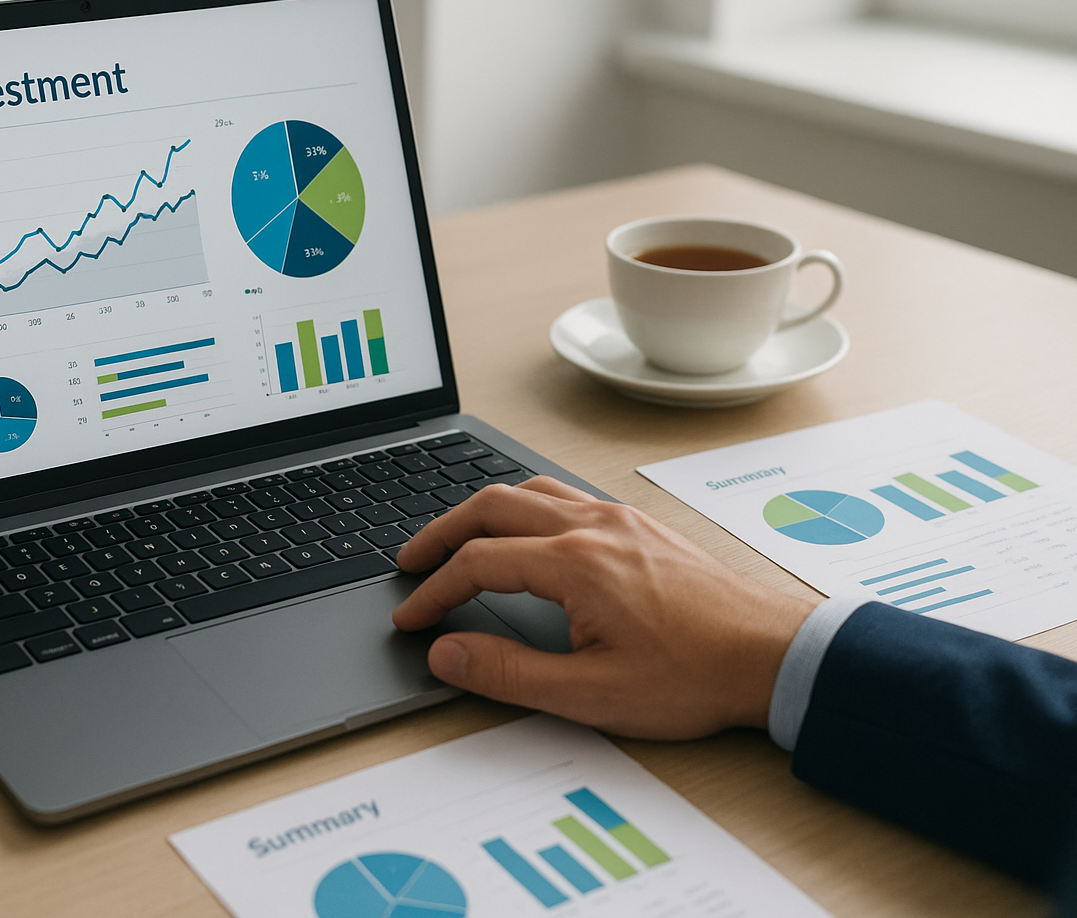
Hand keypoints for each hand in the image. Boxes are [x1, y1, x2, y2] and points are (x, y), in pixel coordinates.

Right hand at [392, 477, 814, 738]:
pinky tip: (523, 530)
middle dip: (440, 534)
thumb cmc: (695, 675)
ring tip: (454, 540)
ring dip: (480, 511)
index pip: (477, 563)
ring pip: (527, 490)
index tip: (411, 618)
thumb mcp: (592, 693)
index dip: (433, 591)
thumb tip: (448, 653)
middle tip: (410, 563)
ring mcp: (618, 520)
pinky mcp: (638, 526)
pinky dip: (522, 505)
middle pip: (491, 506)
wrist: (775, 654)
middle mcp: (592, 526)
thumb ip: (509, 672)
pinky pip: (562, 494)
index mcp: (574, 563)